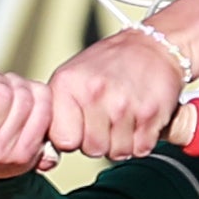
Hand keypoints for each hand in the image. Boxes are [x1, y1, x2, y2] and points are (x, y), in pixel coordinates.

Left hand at [45, 25, 185, 157]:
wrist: (151, 46)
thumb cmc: (109, 63)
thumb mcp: (71, 77)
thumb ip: (56, 111)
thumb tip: (47, 150)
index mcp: (68, 84)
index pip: (62, 141)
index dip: (72, 138)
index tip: (79, 126)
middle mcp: (94, 93)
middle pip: (92, 150)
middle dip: (99, 141)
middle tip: (105, 119)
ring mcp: (124, 104)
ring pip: (118, 153)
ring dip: (121, 142)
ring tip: (122, 118)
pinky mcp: (150, 113)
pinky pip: (141, 149)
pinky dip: (141, 140)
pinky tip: (137, 119)